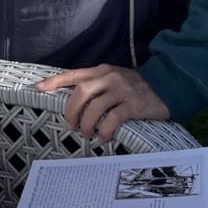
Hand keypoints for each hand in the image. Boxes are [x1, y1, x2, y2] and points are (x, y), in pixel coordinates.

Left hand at [35, 63, 169, 140]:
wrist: (167, 86)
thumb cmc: (135, 87)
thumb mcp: (114, 79)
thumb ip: (97, 85)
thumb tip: (74, 101)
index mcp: (102, 71)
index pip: (74, 74)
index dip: (56, 81)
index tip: (40, 88)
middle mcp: (110, 77)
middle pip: (81, 91)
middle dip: (71, 110)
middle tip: (70, 124)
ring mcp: (123, 90)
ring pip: (96, 107)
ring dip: (86, 123)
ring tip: (86, 133)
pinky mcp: (134, 104)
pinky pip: (114, 118)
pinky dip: (105, 130)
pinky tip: (103, 137)